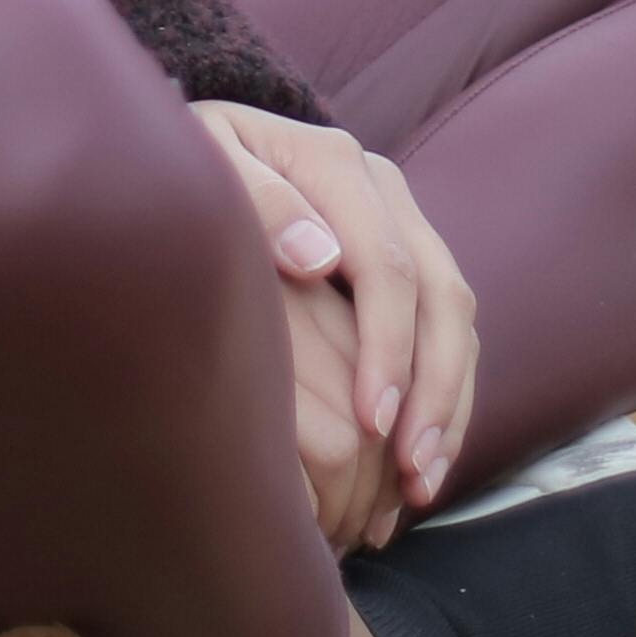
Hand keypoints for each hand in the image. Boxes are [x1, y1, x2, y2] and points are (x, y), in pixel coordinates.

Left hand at [195, 102, 471, 546]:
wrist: (189, 153)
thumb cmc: (181, 169)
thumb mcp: (202, 167)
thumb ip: (258, 203)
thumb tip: (319, 258)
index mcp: (336, 166)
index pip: (387, 268)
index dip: (388, 351)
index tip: (370, 425)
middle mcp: (382, 192)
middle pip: (440, 297)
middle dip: (433, 392)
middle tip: (408, 472)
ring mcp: (400, 223)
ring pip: (455, 320)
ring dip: (448, 404)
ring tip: (419, 483)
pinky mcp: (403, 260)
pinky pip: (446, 331)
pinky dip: (445, 396)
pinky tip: (421, 458)